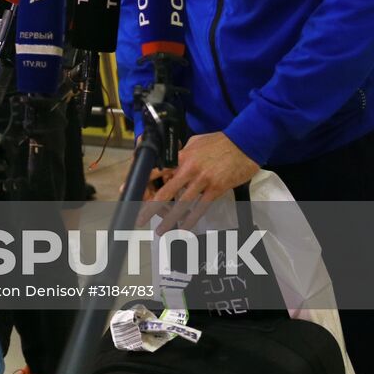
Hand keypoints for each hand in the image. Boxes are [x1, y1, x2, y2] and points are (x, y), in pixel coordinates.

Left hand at [142, 132, 258, 230]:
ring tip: (160, 231)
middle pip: (165, 191)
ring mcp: (203, 180)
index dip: (143, 182)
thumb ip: (182, 153)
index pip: (157, 170)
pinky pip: (201, 207)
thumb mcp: (195, 142)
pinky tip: (184, 228)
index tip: (129, 191)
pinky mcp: (216, 189)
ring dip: (170, 219)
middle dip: (150, 207)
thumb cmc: (219, 142)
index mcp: (181, 156)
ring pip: (182, 203)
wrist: (245, 143)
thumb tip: (171, 161)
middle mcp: (189, 169)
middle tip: (138, 218)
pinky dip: (192, 220)